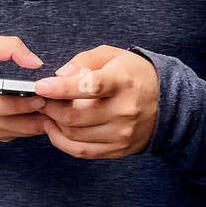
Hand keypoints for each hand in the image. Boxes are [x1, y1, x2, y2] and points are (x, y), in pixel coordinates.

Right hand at [0, 36, 49, 141]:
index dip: (26, 103)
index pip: (5, 106)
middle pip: (19, 124)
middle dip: (42, 114)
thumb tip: (36, 62)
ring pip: (20, 133)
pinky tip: (38, 114)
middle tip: (59, 103)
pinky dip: (27, 127)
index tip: (43, 94)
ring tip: (54, 108)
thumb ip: (10, 47)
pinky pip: (13, 135)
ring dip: (38, 122)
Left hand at [32, 45, 159, 158]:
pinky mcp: (118, 149)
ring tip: (46, 111)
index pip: (90, 87)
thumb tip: (60, 75)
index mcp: (122, 82)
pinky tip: (55, 128)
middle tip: (38, 98)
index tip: (41, 86)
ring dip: (54, 123)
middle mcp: (124, 110)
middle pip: (76, 116)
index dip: (61, 88)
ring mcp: (122, 133)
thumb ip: (84, 60)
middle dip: (50, 107)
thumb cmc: (133, 74)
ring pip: (75, 135)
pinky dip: (62, 141)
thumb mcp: (112, 55)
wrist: (167, 102)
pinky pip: (82, 151)